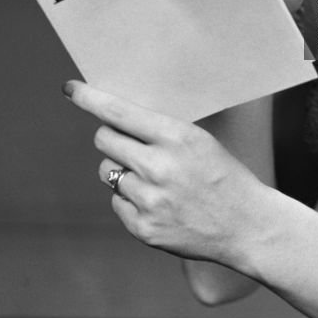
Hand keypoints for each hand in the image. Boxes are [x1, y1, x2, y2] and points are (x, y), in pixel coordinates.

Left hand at [63, 80, 269, 267]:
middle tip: (129, 142)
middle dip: (111, 137)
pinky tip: (158, 201)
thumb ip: (159, 131)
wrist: (246, 225)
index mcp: (176, 137)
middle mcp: (158, 167)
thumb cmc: (223, 175)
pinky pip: (116, 202)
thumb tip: (115, 119)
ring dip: (122, 170)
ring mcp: (149, 201)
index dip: (90, 98)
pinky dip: (130, 199)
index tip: (71, 88)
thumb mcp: (199, 140)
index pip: (119, 112)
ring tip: (153, 178)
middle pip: (104, 140)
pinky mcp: (143, 229)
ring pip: (107, 172)